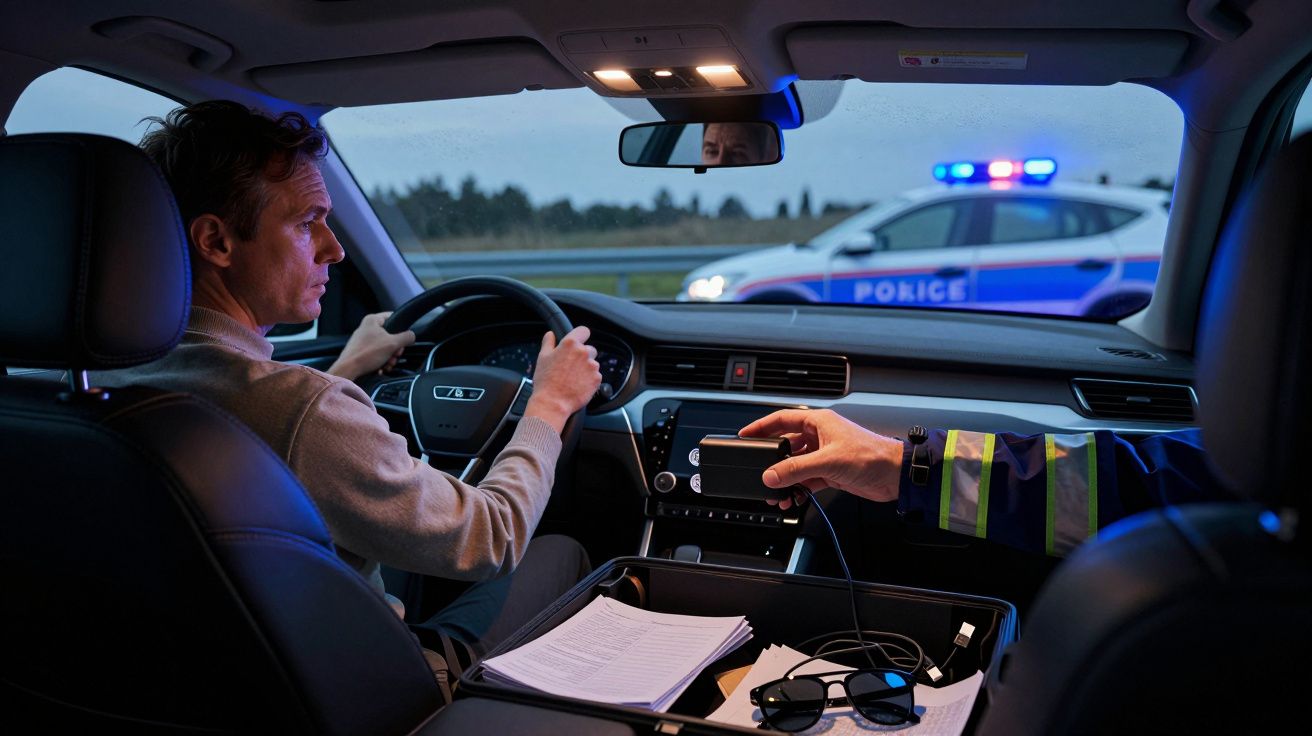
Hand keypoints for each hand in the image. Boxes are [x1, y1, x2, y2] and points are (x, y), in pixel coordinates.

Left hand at [328, 312, 415, 380]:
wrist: (349, 370)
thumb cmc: (368, 353)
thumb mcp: (393, 343)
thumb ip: (407, 337)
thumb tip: (412, 336)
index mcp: (372, 320)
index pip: (393, 317)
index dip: (402, 327)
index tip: (405, 337)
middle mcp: (367, 328)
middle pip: (390, 335)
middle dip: (395, 348)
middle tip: (396, 355)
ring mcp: (363, 340)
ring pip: (384, 346)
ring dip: (390, 357)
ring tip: (388, 364)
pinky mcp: (361, 351)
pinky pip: (376, 354)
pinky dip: (382, 361)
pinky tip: (382, 367)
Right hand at [524, 326, 601, 432]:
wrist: (553, 403)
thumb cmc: (546, 381)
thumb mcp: (542, 358)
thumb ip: (548, 343)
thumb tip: (551, 334)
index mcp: (570, 344)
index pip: (583, 331)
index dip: (581, 335)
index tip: (578, 340)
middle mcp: (584, 352)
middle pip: (589, 348)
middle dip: (583, 355)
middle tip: (571, 366)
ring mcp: (592, 366)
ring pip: (593, 363)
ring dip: (586, 368)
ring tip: (573, 378)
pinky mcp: (597, 379)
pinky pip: (596, 376)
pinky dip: (589, 379)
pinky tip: (578, 385)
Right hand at [738, 409, 903, 508]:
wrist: (895, 475)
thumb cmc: (872, 455)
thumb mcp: (828, 461)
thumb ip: (796, 469)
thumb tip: (771, 475)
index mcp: (819, 422)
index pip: (782, 420)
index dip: (761, 427)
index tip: (745, 436)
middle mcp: (820, 436)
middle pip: (787, 446)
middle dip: (773, 461)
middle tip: (760, 473)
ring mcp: (825, 455)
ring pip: (796, 465)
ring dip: (786, 479)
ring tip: (777, 493)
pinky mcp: (831, 472)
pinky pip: (807, 479)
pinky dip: (799, 489)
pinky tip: (793, 497)